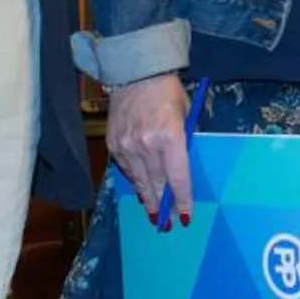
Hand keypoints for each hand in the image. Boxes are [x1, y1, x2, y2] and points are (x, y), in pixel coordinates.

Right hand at [106, 73, 193, 226]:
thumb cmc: (167, 92)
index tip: (185, 216)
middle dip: (164, 206)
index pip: (178, 177)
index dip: (182, 199)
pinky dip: (136, 181)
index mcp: (170, 136)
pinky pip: (127, 169)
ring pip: (140, 181)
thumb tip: (180, 169)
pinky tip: (142, 190)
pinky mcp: (114, 144)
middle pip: (158, 184)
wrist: (135, 74)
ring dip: (148, 199)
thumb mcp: (185, 115)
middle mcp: (147, 144)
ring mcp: (127, 145)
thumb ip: (183, 141)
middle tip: (169, 224)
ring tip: (155, 215)